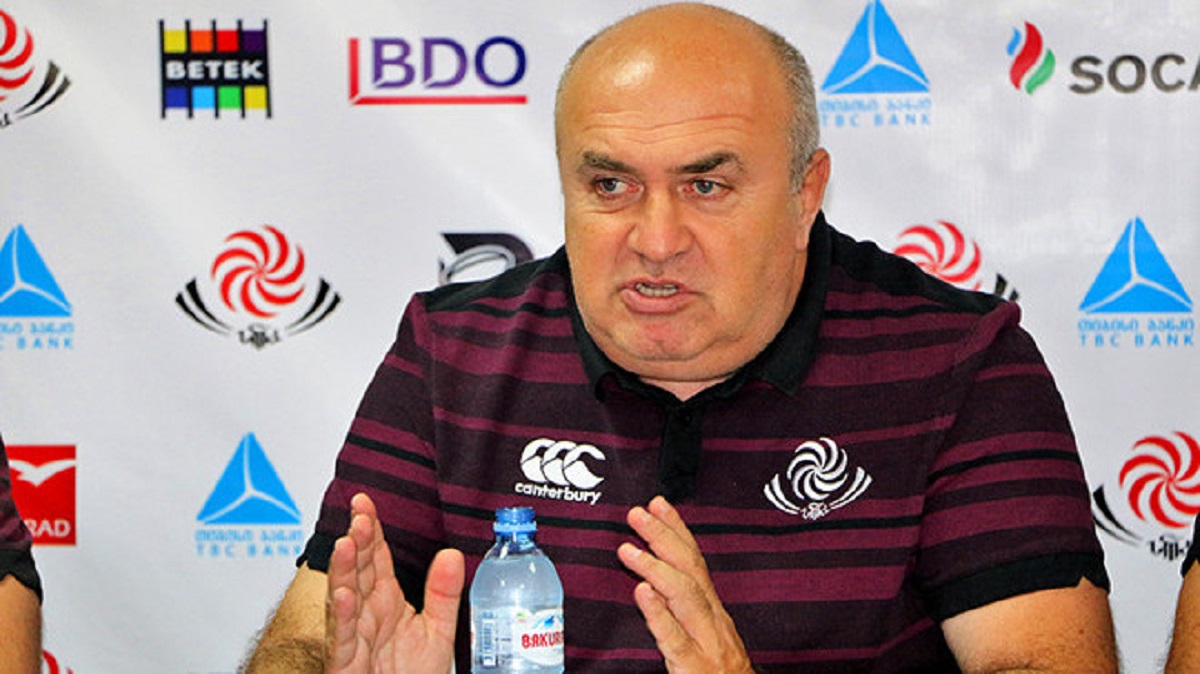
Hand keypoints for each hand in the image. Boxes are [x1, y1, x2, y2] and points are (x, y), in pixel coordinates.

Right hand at [325, 493, 464, 673]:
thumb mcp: (436, 631)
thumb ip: (443, 593)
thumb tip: (452, 553)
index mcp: (385, 600)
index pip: (375, 557)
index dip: (371, 529)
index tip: (364, 502)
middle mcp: (366, 613)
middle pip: (358, 570)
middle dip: (358, 542)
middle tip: (360, 516)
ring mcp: (353, 636)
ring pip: (344, 598)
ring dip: (343, 572)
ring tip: (346, 544)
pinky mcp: (345, 663)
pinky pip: (342, 638)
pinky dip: (343, 617)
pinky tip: (344, 596)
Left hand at [618, 496, 752, 673]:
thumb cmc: (719, 671)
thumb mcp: (706, 632)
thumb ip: (684, 606)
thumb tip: (652, 578)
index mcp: (711, 609)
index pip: (694, 561)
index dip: (677, 530)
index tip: (658, 503)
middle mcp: (712, 619)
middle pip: (689, 569)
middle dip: (663, 537)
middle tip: (637, 513)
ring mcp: (705, 641)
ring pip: (685, 596)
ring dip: (655, 567)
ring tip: (628, 549)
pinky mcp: (695, 666)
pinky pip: (676, 637)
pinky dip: (659, 613)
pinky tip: (642, 594)